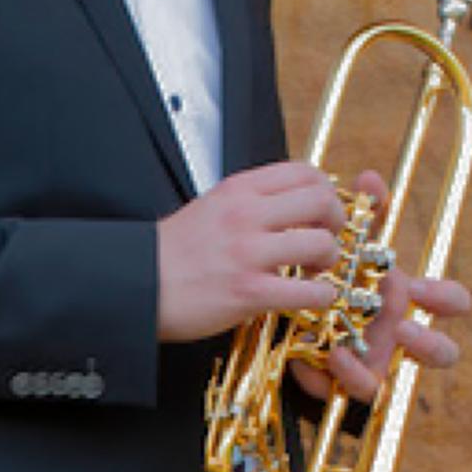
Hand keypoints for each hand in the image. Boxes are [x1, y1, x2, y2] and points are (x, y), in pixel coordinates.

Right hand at [155, 160, 348, 342]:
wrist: (136, 284)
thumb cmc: (170, 255)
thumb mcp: (209, 208)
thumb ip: (247, 203)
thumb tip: (284, 207)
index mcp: (238, 190)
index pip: (304, 172)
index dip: (325, 191)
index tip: (323, 210)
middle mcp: (246, 214)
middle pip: (321, 201)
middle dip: (336, 222)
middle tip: (328, 240)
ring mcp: (248, 252)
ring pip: (321, 244)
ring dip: (330, 261)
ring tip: (318, 272)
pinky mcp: (249, 291)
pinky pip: (307, 291)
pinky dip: (321, 297)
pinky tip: (311, 299)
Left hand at [288, 170, 471, 403]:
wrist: (287, 304)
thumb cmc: (331, 276)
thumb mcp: (346, 246)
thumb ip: (362, 216)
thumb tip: (369, 176)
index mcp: (406, 303)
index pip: (449, 305)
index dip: (447, 299)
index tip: (424, 290)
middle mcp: (397, 336)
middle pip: (441, 354)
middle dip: (431, 345)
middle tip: (404, 328)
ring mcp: (374, 362)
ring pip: (398, 381)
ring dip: (371, 378)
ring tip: (361, 356)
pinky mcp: (343, 380)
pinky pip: (355, 387)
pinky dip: (346, 373)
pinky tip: (331, 355)